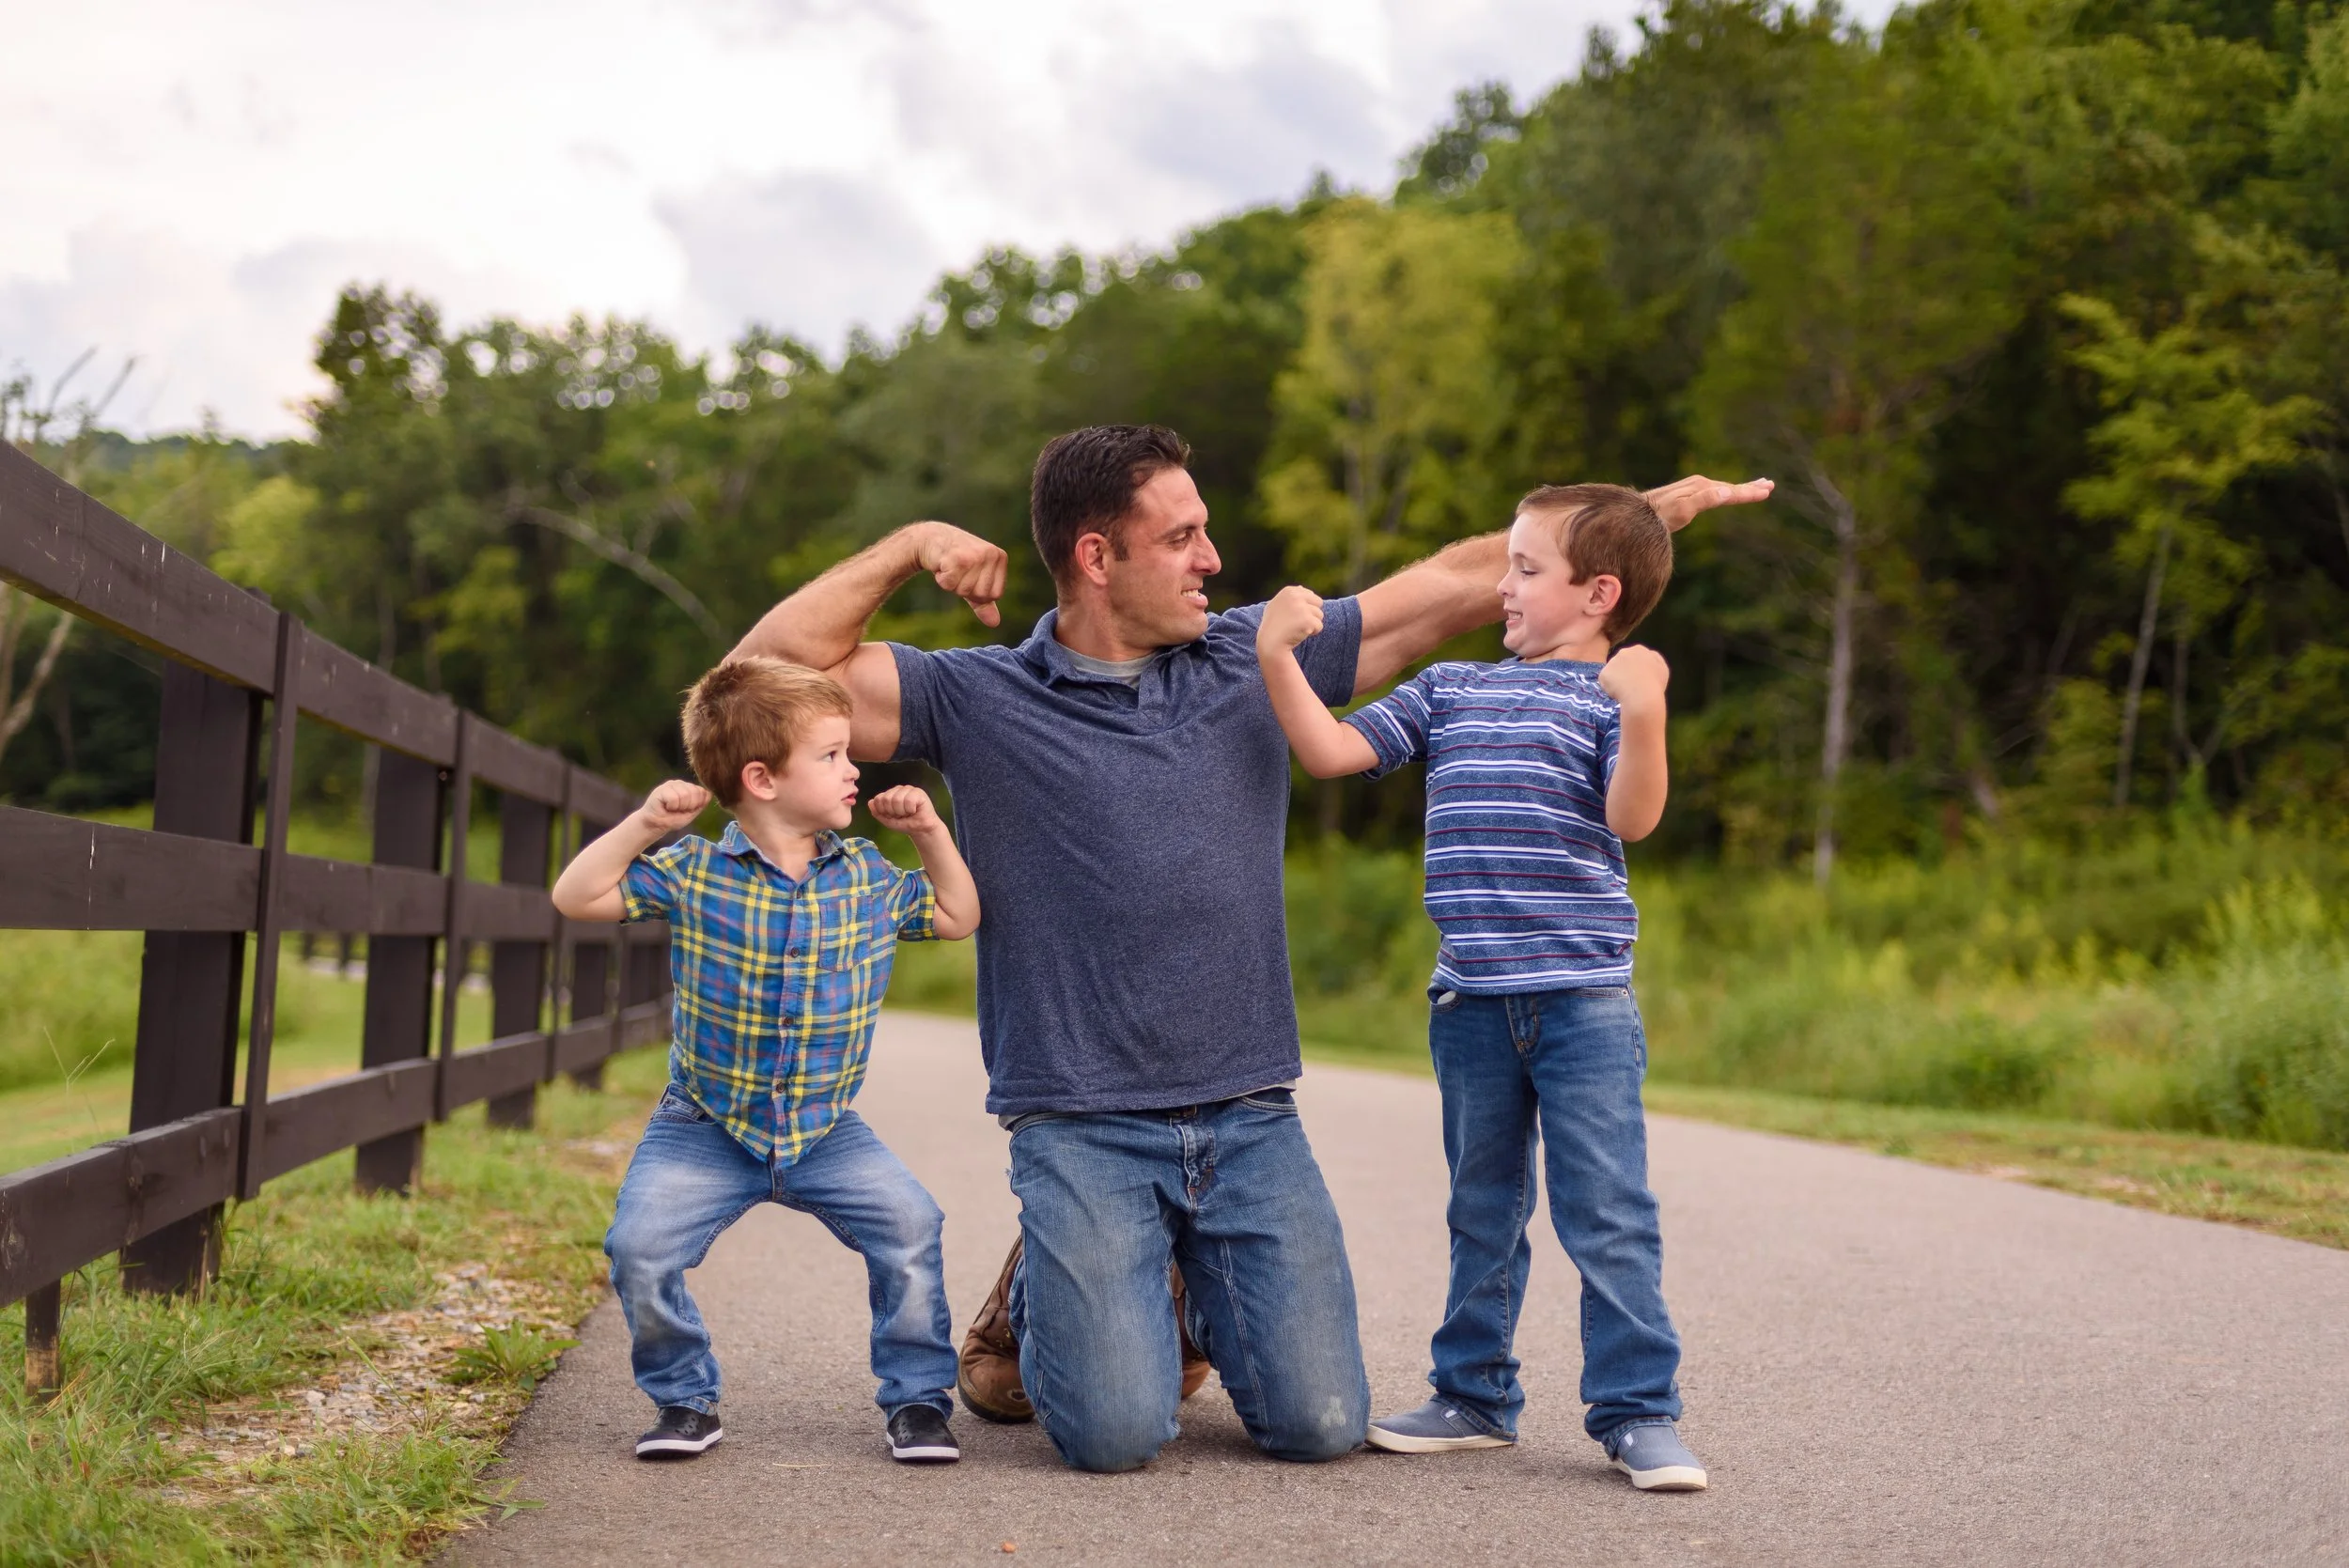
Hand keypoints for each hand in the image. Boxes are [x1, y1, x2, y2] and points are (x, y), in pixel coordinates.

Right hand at [637, 780, 710, 832]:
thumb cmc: (672, 819)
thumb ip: (701, 803)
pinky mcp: (662, 788)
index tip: (686, 810)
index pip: (702, 792)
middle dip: (688, 806)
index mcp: (689, 788)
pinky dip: (671, 806)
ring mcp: (671, 784)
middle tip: (678, 809)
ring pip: (685, 795)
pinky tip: (665, 806)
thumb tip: (710, 793)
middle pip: (695, 793)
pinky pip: (674, 798)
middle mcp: (681, 784)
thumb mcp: (691, 813)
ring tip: (671, 808)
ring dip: (679, 807)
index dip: (696, 805)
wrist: (655, 825)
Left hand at [866, 784, 945, 835]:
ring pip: (897, 799)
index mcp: (889, 794)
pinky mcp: (918, 792)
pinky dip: (911, 809)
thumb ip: (877, 812)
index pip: (878, 799)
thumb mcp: (887, 820)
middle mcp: (897, 789)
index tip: (892, 816)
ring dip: (902, 811)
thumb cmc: (905, 823)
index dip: (884, 811)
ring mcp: (908, 789)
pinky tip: (915, 810)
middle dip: (893, 812)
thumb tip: (870, 802)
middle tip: (901, 815)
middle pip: (886, 799)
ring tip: (908, 813)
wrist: (920, 829)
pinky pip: (908, 800)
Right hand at [914, 522, 1008, 627]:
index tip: (969, 576)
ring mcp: (975, 555)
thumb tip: (995, 623)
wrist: (931, 538)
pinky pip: (950, 584)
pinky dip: (942, 579)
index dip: (978, 592)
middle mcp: (991, 554)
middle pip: (981, 594)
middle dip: (964, 588)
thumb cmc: (956, 560)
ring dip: (952, 583)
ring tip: (950, 567)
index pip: (995, 595)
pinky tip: (942, 564)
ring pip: (965, 590)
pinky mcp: (957, 558)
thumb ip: (984, 602)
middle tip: (957, 570)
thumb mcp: (974, 580)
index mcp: (1000, 557)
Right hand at [1257, 585, 1326, 654]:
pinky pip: (1319, 626)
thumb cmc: (1272, 626)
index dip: (1305, 608)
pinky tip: (1300, 634)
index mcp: (1289, 591)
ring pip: (1320, 615)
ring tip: (1298, 629)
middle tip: (1298, 623)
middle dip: (1312, 614)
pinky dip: (1313, 632)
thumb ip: (1288, 597)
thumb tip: (1302, 588)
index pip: (1311, 595)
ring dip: (1312, 624)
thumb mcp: (1275, 606)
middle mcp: (1296, 596)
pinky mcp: (1307, 620)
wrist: (1270, 644)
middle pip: (1318, 603)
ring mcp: (1302, 608)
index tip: (1293, 616)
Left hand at [1598, 644, 1669, 714]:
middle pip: (1621, 662)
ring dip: (1616, 680)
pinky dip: (1609, 689)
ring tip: (1625, 692)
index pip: (1634, 657)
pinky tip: (1618, 695)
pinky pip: (1605, 682)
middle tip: (1631, 686)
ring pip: (1613, 672)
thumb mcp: (1662, 669)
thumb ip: (1654, 660)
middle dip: (1624, 672)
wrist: (1641, 696)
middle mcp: (1624, 652)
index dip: (1636, 669)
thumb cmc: (1654, 684)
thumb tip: (1649, 656)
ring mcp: (1612, 662)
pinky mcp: (1603, 673)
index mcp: (1639, 650)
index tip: (1639, 679)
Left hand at [1642, 475, 1773, 531]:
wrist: (1635, 514)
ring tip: (1757, 486)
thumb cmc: (1658, 516)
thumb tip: (1727, 492)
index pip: (1732, 491)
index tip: (1767, 491)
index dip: (1750, 492)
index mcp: (1702, 487)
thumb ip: (1704, 500)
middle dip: (1750, 487)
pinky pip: (1714, 492)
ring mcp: (1693, 488)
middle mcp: (1699, 484)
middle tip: (1770, 485)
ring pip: (1723, 488)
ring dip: (1741, 488)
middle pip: (1730, 487)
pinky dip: (1726, 492)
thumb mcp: (1682, 509)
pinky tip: (1726, 493)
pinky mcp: (1687, 495)